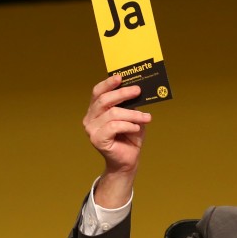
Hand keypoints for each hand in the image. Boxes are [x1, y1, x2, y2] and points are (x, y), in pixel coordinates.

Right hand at [82, 74, 151, 205]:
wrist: (128, 160)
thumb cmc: (130, 137)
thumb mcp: (132, 117)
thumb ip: (131, 105)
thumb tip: (138, 90)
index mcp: (96, 110)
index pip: (98, 93)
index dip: (108, 83)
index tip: (120, 77)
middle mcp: (90, 118)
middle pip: (104, 100)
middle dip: (123, 94)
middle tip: (138, 91)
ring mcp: (91, 130)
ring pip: (113, 114)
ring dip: (133, 114)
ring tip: (147, 118)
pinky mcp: (97, 140)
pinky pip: (114, 127)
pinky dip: (128, 125)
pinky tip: (136, 128)